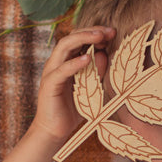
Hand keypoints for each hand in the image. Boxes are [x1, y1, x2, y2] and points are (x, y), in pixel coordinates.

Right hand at [30, 26, 114, 141]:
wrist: (54, 131)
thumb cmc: (72, 110)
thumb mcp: (90, 88)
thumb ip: (97, 72)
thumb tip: (105, 54)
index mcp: (66, 61)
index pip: (79, 39)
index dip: (95, 33)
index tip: (112, 32)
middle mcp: (57, 62)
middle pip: (71, 37)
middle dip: (91, 31)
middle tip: (109, 30)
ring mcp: (51, 72)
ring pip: (64, 47)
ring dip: (83, 39)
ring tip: (99, 37)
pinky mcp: (49, 84)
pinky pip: (61, 70)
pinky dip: (74, 63)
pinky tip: (87, 58)